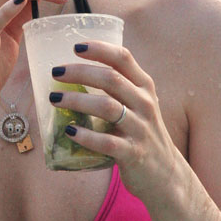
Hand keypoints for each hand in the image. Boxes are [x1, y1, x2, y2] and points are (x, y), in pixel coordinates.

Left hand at [50, 41, 177, 199]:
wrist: (165, 174)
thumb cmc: (141, 132)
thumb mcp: (138, 104)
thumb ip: (117, 88)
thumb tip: (72, 73)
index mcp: (144, 87)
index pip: (123, 58)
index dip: (99, 49)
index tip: (76, 46)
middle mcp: (145, 103)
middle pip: (110, 79)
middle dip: (80, 72)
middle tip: (55, 72)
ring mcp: (140, 129)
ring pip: (107, 107)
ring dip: (77, 100)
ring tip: (54, 99)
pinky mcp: (133, 153)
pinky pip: (107, 142)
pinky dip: (86, 136)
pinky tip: (69, 131)